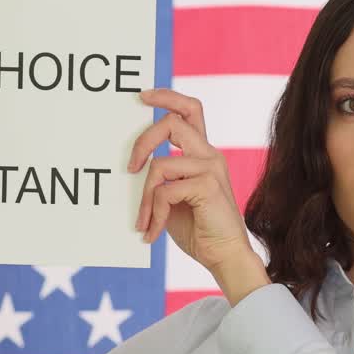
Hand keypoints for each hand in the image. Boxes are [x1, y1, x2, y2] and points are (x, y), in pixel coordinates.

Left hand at [128, 88, 252, 273]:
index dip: (166, 96)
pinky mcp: (208, 186)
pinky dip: (154, 213)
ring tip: (143, 222)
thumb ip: (160, 178)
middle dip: (142, 142)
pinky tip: (152, 231)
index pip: (190, 109)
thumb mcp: (172, 198)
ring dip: (144, 197)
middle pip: (171, 122)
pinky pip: (165, 190)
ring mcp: (211, 168)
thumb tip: (130, 167)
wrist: (225, 256)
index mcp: (203, 153)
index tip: (142, 97)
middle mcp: (210, 155)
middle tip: (128, 168)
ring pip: (160, 164)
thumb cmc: (198, 229)